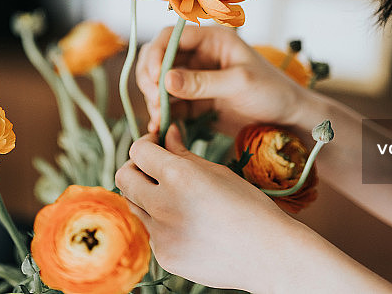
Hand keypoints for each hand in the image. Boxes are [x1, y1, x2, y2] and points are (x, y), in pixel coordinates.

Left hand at [115, 126, 296, 290]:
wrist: (267, 254)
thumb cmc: (248, 206)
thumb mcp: (217, 171)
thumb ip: (183, 153)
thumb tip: (166, 134)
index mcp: (178, 176)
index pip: (138, 150)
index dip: (146, 144)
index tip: (156, 145)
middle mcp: (163, 205)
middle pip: (123, 177)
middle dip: (136, 168)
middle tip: (155, 168)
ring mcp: (161, 235)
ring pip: (134, 205)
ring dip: (146, 195)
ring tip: (174, 196)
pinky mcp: (164, 256)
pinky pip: (150, 231)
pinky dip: (160, 222)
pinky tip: (187, 223)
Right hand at [136, 25, 306, 135]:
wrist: (288, 119)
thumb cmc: (273, 92)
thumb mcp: (239, 83)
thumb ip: (202, 82)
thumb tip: (165, 80)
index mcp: (212, 39)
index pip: (170, 37)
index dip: (156, 55)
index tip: (154, 79)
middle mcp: (200, 55)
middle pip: (159, 59)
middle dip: (151, 80)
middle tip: (155, 103)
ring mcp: (196, 78)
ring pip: (161, 83)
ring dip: (154, 100)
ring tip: (159, 120)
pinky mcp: (196, 101)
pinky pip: (171, 104)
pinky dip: (163, 114)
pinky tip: (160, 127)